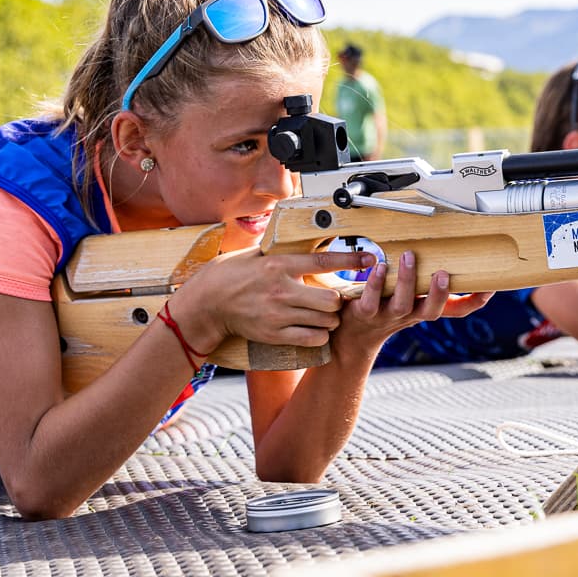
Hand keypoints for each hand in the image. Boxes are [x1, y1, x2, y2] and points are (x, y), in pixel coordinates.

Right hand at [179, 249, 371, 349]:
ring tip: (325, 314)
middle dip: (339, 300)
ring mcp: (278, 314)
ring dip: (331, 318)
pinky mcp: (274, 334)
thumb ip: (283, 252)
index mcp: (279, 265)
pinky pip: (312, 338)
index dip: (351, 261)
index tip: (370, 259)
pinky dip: (320, 335)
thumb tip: (308, 238)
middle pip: (331, 299)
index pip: (324, 261)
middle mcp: (281, 290)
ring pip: (325, 320)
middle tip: (335, 298)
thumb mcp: (256, 254)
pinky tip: (316, 329)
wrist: (207, 303)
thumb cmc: (231, 274)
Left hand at [332, 250, 493, 361]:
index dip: (475, 302)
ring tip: (408, 257)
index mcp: (425, 308)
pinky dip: (375, 283)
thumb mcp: (410, 296)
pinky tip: (379, 267)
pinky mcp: (365, 313)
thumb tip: (444, 247)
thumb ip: (425, 279)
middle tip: (444, 274)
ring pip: (402, 303)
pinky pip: (371, 300)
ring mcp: (387, 315)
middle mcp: (410, 314)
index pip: (457, 310)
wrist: (350, 334)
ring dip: (407, 280)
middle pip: (432, 310)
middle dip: (440, 293)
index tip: (490, 287)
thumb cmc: (383, 306)